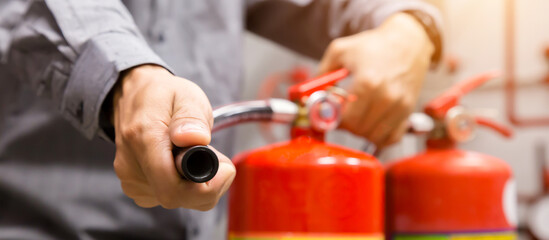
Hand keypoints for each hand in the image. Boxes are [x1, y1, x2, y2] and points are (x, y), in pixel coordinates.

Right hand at [112, 65, 235, 209]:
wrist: (133, 95)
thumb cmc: (162, 95)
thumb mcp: (186, 95)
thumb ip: (191, 117)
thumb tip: (195, 138)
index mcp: (143, 139)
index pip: (173, 188)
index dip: (206, 187)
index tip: (223, 167)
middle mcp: (131, 165)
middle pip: (177, 198)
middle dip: (207, 184)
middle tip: (215, 156)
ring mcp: (131, 179)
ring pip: (177, 200)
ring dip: (197, 184)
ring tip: (196, 153)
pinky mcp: (135, 187)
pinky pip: (169, 197)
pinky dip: (185, 186)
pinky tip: (183, 163)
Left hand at [319, 13, 434, 148]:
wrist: (408, 41)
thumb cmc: (373, 45)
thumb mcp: (340, 50)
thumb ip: (321, 73)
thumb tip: (307, 95)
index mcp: (367, 83)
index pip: (346, 120)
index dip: (333, 120)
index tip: (329, 113)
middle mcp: (386, 98)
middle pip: (359, 130)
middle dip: (346, 125)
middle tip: (341, 114)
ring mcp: (400, 106)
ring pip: (374, 137)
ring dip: (361, 131)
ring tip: (357, 116)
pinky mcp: (409, 111)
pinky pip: (391, 138)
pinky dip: (380, 136)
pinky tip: (372, 124)